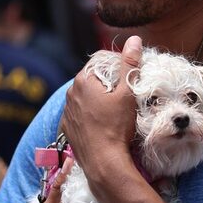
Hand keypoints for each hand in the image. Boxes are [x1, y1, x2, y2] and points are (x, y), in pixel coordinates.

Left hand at [63, 36, 142, 180]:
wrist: (103, 162)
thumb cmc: (117, 126)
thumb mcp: (128, 93)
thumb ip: (130, 64)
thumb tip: (134, 39)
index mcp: (83, 80)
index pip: (101, 61)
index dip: (118, 65)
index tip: (132, 75)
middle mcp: (70, 93)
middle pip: (93, 79)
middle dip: (109, 82)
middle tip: (127, 93)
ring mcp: (67, 112)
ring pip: (86, 98)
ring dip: (99, 99)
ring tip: (116, 110)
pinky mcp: (67, 128)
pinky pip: (80, 115)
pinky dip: (91, 115)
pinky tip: (104, 123)